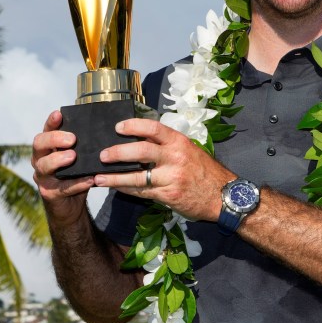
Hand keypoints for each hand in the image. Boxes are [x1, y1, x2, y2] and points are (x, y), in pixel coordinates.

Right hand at [32, 110, 94, 223]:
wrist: (71, 205)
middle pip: (39, 144)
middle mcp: (40, 160)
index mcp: (47, 148)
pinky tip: (89, 179)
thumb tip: (103, 129)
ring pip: (44, 166)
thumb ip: (83, 146)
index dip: (51, 122)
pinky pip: (62, 187)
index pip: (45, 130)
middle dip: (54, 139)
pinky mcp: (49, 193)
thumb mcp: (79, 158)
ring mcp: (42, 177)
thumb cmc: (75, 175)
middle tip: (72, 139)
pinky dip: (76, 183)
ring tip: (73, 156)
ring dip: (59, 160)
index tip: (59, 114)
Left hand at [93, 118, 234, 221]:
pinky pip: (141, 192)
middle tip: (102, 155)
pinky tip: (115, 187)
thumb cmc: (204, 171)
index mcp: (179, 142)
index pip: (154, 128)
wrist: (223, 196)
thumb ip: (168, 146)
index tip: (117, 127)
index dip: (133, 126)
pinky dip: (126, 189)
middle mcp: (175, 158)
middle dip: (118, 153)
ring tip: (98, 177)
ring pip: (136, 177)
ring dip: (114, 177)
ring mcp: (171, 178)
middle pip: (141, 152)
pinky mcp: (168, 195)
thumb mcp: (190, 150)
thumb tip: (140, 140)